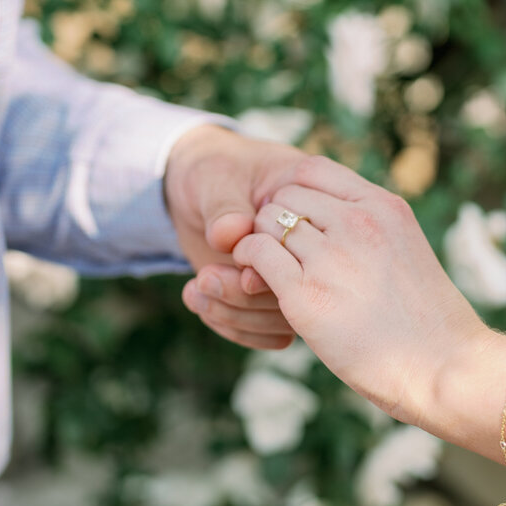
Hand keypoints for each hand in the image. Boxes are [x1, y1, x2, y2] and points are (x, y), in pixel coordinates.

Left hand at [164, 124, 301, 349]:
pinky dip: (235, 327)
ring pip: (285, 319)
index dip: (278, 262)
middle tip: (205, 279)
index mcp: (310, 200)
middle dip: (249, 295)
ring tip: (194, 291)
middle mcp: (310, 244)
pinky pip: (271, 333)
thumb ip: (224, 205)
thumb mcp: (213, 177)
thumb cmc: (207, 171)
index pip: (312, 240)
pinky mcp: (275, 297)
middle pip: (302, 289)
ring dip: (237, 314)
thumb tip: (230, 234)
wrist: (193, 191)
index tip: (240, 265)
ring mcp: (295, 274)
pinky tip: (202, 304)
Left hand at [232, 155, 487, 426]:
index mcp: (383, 207)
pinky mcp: (306, 296)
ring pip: (268, 224)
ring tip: (263, 264)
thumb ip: (370, 227)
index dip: (291, 189)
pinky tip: (254, 278)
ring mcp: (331, 258)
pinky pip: (257, 254)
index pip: (312, 169)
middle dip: (272, 217)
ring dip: (258, 240)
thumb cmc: (427, 318)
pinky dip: (248, 260)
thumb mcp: (406, 248)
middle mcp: (356, 224)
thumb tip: (332, 216)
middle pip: (285, 196)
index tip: (292, 216)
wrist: (444, 366)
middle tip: (275, 246)